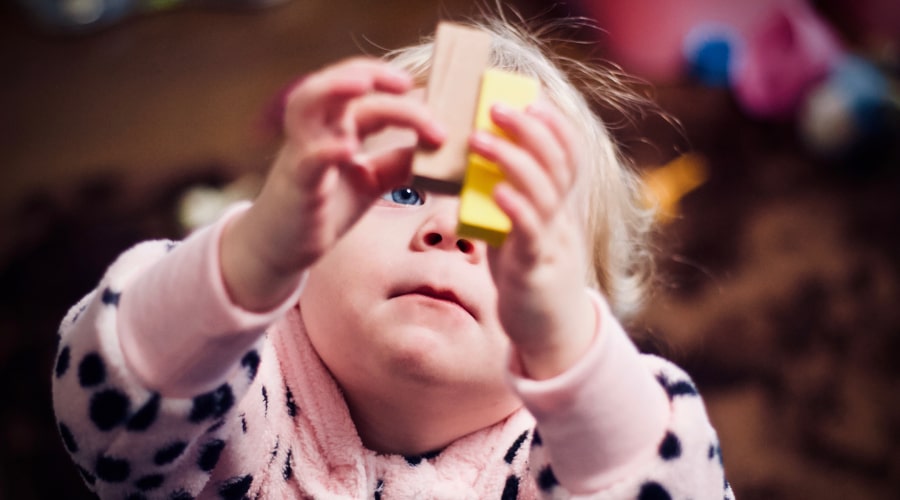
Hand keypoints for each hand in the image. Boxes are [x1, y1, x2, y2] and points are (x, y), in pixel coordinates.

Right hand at [222, 58, 443, 310]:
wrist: (283, 246)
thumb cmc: (327, 206)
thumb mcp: (371, 180)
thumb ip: (399, 163)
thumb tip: (439, 149)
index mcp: (335, 126)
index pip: (365, 93)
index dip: (397, 91)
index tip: (431, 98)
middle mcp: (316, 131)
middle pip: (334, 83)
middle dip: (368, 72)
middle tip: (405, 81)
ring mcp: (302, 154)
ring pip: (306, 104)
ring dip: (334, 87)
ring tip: (364, 83)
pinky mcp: (297, 185)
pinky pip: (307, 160)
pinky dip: (326, 150)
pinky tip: (348, 148)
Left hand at [468, 100, 596, 378]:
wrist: (548, 334)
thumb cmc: (529, 277)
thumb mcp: (519, 232)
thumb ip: (508, 201)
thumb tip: (475, 168)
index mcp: (559, 207)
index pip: (568, 155)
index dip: (555, 123)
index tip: (531, 97)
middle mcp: (561, 220)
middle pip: (556, 164)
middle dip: (529, 129)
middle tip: (496, 105)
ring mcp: (552, 244)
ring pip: (543, 192)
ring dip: (511, 160)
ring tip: (480, 138)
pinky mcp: (535, 270)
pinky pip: (529, 234)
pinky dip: (515, 208)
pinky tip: (495, 190)